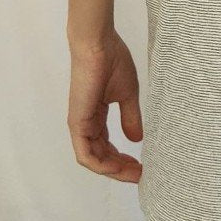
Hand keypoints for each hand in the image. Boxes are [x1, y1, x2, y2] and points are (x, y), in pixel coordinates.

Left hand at [67, 31, 143, 182]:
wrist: (98, 45)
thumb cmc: (113, 62)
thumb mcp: (128, 94)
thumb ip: (130, 117)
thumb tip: (136, 139)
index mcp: (96, 116)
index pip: (107, 146)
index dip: (124, 159)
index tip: (143, 166)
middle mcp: (86, 124)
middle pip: (101, 157)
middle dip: (121, 169)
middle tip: (141, 175)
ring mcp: (80, 125)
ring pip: (93, 160)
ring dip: (113, 171)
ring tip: (135, 173)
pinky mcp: (78, 123)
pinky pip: (86, 154)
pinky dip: (101, 166)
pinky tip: (119, 168)